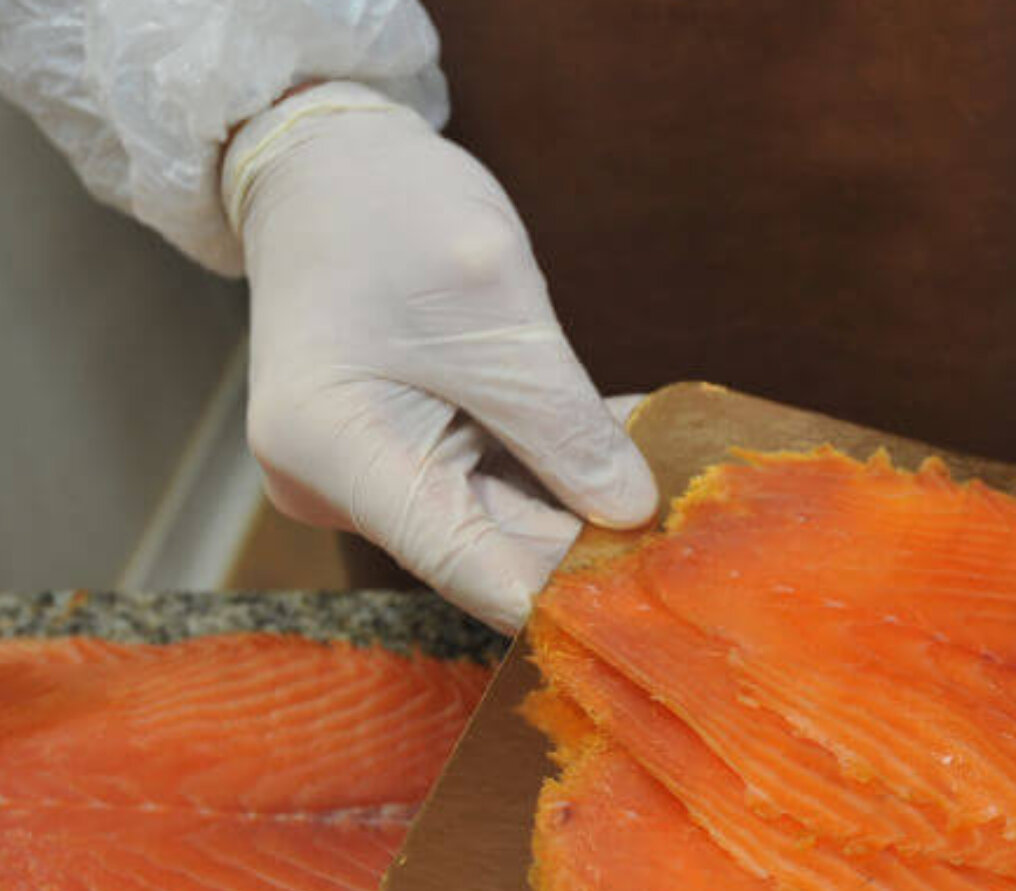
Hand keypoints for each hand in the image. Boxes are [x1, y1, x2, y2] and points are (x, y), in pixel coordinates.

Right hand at [225, 86, 656, 631]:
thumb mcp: (492, 307)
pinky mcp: (400, 454)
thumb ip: (562, 422)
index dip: (561, 594)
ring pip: (496, 517)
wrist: (322, 164)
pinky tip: (630, 444)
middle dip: (584, 542)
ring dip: (580, 500)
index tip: (652, 602)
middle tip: (692, 536)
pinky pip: (489, 479)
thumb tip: (632, 513)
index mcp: (336, 453)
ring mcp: (368, 474)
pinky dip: (554, 464)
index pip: (466, 565)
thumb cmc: (388, 213)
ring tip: (675, 480)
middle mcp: (338, 486)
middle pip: (484, 549)